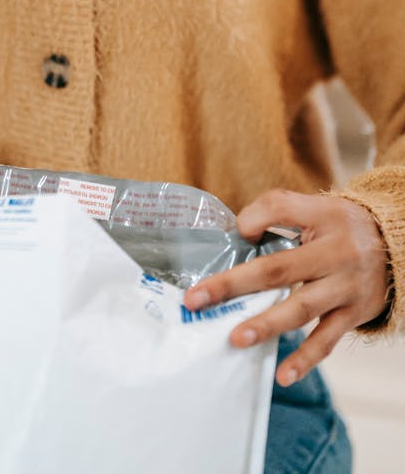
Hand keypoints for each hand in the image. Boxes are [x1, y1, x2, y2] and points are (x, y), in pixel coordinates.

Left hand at [183, 189, 390, 386]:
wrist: (398, 247)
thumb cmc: (343, 226)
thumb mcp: (317, 207)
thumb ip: (276, 210)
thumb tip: (238, 232)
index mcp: (323, 218)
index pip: (281, 209)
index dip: (254, 219)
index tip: (234, 232)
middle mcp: (335, 254)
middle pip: (279, 269)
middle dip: (236, 284)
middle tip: (198, 299)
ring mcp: (345, 287)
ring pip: (301, 308)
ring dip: (266, 324)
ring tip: (236, 338)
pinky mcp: (354, 315)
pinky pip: (327, 341)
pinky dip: (305, 360)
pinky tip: (282, 375)